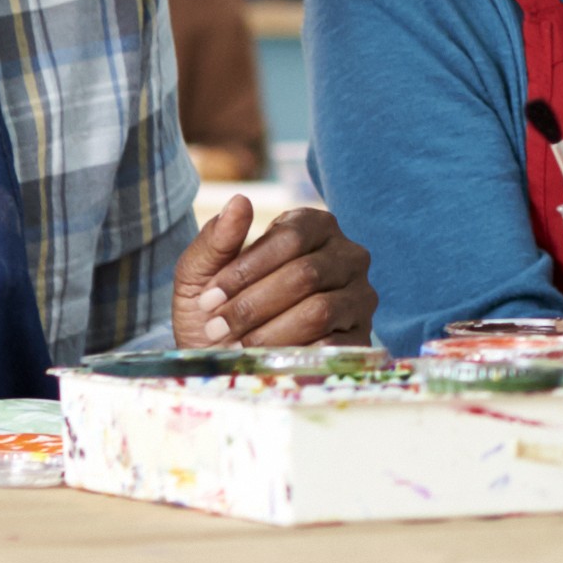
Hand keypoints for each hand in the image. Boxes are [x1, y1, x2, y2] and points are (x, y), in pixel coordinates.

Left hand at [173, 198, 377, 348]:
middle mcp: (347, 256)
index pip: (291, 237)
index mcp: (314, 226)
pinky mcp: (362, 339)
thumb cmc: (215, 310)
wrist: (225, 362)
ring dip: (269, 333)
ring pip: (320, 311)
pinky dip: (292, 355)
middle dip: (252, 305)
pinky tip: (267, 361)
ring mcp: (360, 298)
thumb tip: (239, 201)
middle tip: (217, 327)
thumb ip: (217, 239)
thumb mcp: (201, 274)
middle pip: (305, 274)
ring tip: (238, 346)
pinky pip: (330, 346)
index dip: (246, 269)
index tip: (209, 297)